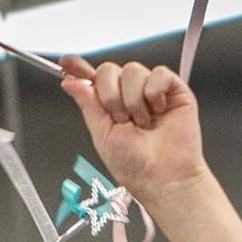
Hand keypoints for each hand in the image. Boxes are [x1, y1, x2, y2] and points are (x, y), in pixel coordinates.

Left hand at [59, 57, 208, 206]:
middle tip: (122, 119)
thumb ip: (88, 105)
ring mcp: (151, 91)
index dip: (79, 68)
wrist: (164, 178)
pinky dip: (155, 92)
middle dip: (111, 95)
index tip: (67, 63)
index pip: (92, 78)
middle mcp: (129, 95)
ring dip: (134, 100)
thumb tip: (70, 82)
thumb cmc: (136, 166)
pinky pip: (159, 73)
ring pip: (133, 70)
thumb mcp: (102, 135)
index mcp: (110, 105)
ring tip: (143, 123)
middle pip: (109, 70)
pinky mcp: (174, 91)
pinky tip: (159, 111)